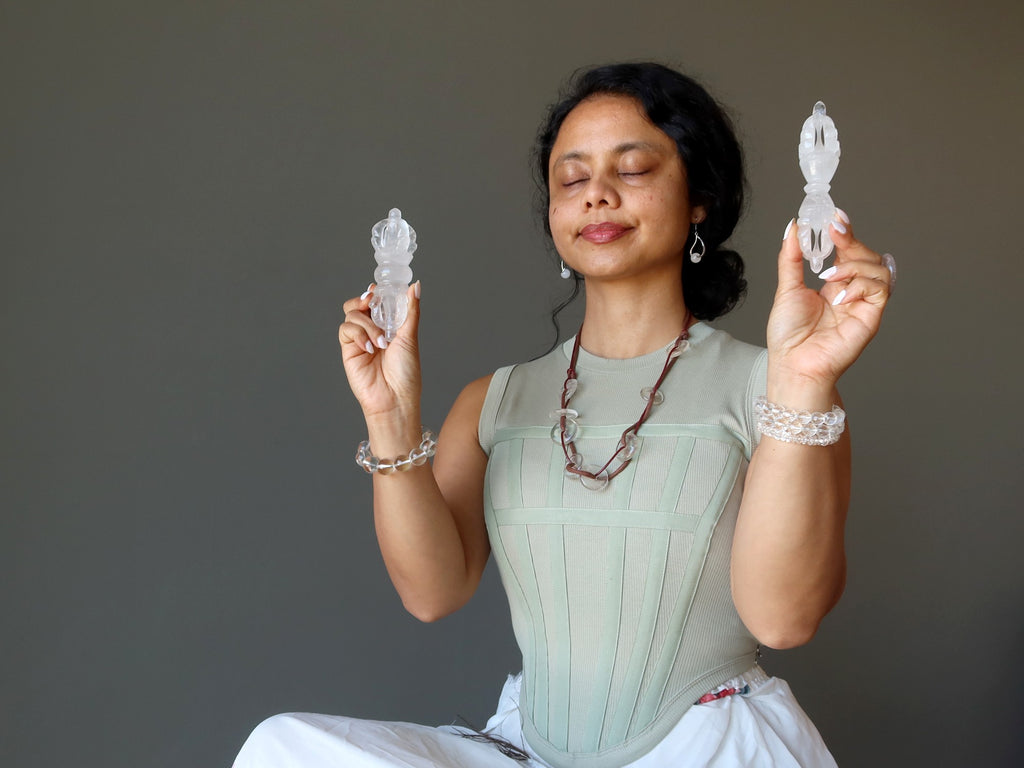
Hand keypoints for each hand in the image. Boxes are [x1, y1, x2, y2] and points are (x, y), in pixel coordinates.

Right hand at [338, 281, 422, 419]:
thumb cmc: (406, 373)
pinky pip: (345, 330)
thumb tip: (415, 286)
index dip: (374, 293)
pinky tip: (370, 348)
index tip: (377, 291)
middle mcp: (372, 331)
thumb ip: (410, 310)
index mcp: (388, 327)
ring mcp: (359, 340)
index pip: (375, 302)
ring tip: (380, 342)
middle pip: (357, 305)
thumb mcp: (410, 337)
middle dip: (364, 301)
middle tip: (372, 303)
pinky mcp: (348, 350)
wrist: (394, 398)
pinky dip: (357, 334)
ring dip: (367, 324)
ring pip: (351, 315)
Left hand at [767, 212, 890, 387]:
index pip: (847, 250)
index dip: (844, 232)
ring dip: (855, 265)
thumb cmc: (789, 335)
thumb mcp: (786, 288)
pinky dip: (860, 285)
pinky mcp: (871, 317)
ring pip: (879, 268)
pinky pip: (880, 289)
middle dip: (852, 241)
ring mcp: (863, 304)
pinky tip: (839, 296)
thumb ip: (791, 258)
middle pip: (868, 254)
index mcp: (834, 284)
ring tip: (830, 277)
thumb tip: (793, 227)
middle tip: (834, 232)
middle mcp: (852, 292)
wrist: (793, 364)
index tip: (833, 216)